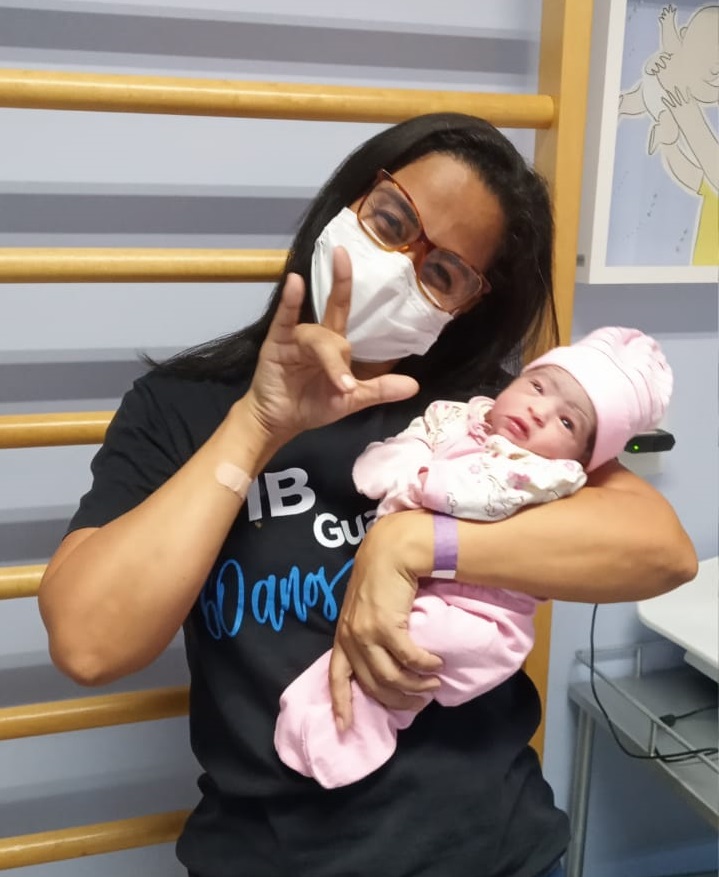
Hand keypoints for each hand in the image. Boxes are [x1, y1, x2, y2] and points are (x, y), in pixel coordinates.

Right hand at [244, 247, 418, 444]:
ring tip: (341, 386)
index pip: (343, 308)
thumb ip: (379, 390)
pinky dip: (290, 301)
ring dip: (331, 361)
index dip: (345, 281)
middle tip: (344, 266)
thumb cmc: (313, 405)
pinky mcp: (277, 344)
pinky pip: (285, 319)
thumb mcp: (351, 400)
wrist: (279, 422)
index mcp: (333, 344)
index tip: (345, 253)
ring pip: (319, 338)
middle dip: (341, 283)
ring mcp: (295, 337)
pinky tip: (294, 282)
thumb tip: (414, 386)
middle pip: (335, 315)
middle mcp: (315, 334)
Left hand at [329, 511, 442, 730]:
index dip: (341, 704)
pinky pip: (409, 658)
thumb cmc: (380, 576)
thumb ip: (369, 631)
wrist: (389, 550)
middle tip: (420, 702)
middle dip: (398, 699)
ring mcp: (366, 633)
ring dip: (415, 686)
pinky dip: (424, 666)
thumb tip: (387, 658)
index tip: (345, 728)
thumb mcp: (365, 609)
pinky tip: (436, 664)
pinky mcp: (386, 626)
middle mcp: (351, 638)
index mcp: (343, 637)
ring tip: (433, 684)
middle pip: (373, 685)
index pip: (336, 677)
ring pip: (391, 677)